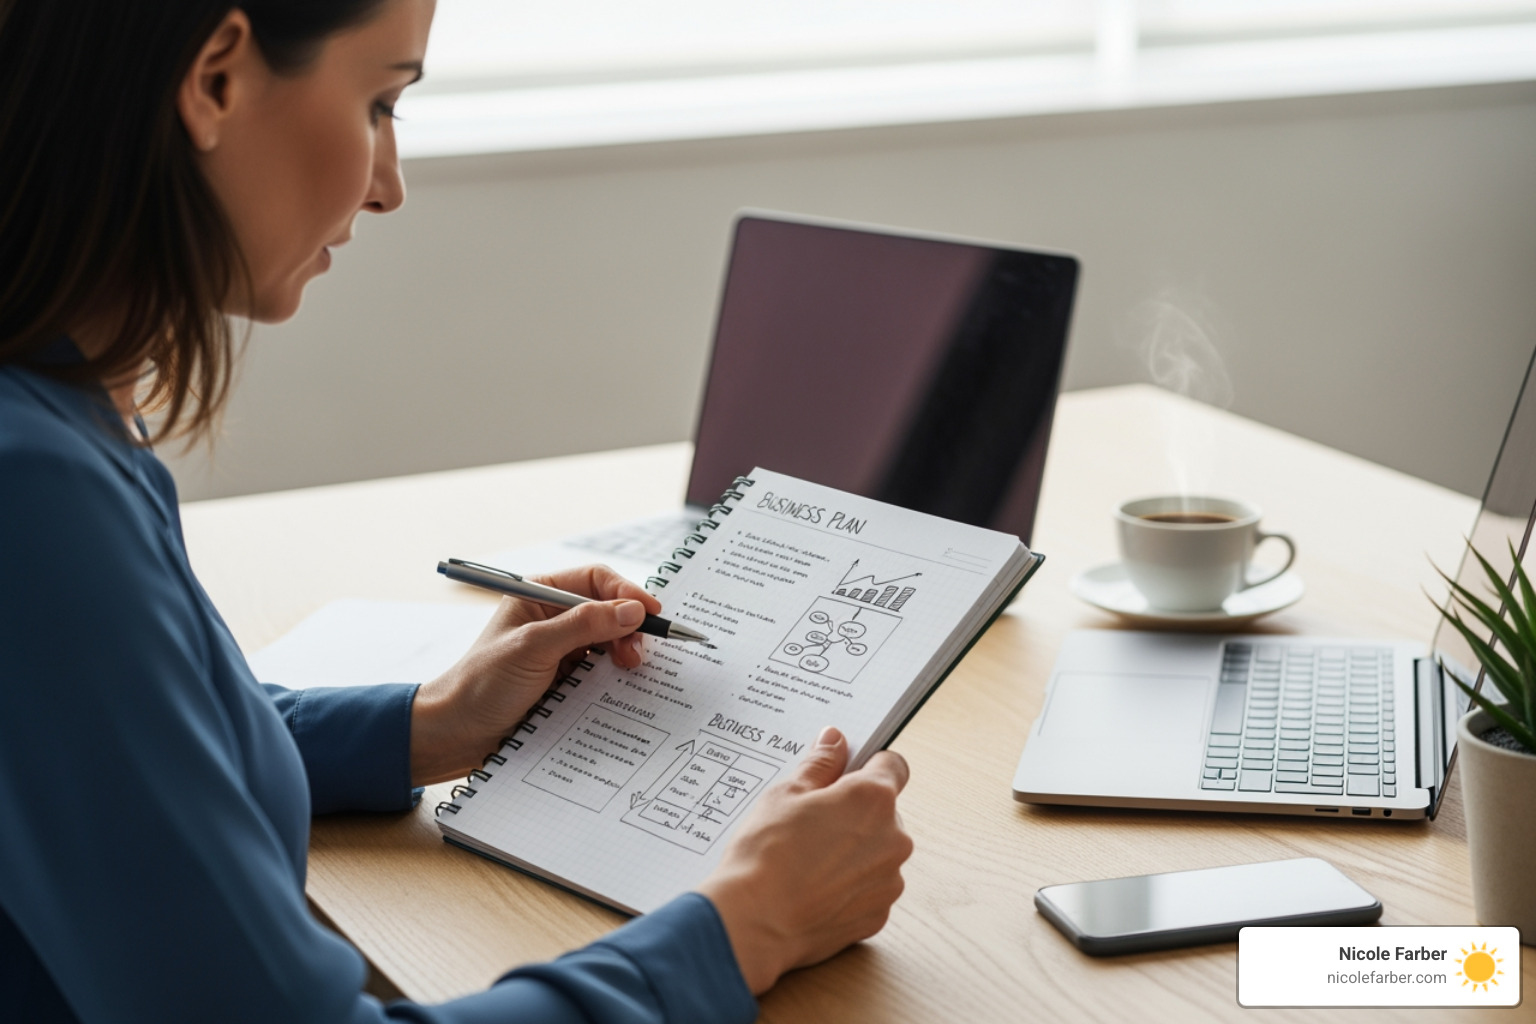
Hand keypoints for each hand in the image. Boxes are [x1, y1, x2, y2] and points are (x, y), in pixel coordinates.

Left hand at [410, 565, 660, 784]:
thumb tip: (632, 610)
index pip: (595, 580)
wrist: (457, 734)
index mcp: (540, 596)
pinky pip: (603, 671)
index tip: (651, 613)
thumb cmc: (482, 684)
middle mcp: (553, 618)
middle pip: (609, 610)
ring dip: (624, 652)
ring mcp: (561, 650)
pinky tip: (621, 686)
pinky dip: (616, 676)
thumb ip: (583, 625)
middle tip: (637, 653)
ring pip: (609, 641)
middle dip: (628, 627)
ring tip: (629, 669)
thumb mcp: (533, 648)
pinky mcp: (567, 680)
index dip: (626, 592)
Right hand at [698, 727, 912, 993]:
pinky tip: (814, 888)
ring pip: (877, 853)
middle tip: (812, 822)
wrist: (753, 922)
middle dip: (855, 813)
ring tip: (808, 860)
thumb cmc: (766, 853)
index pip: (893, 766)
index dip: (870, 766)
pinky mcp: (878, 914)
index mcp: (874, 798)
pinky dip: (849, 887)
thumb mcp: (785, 794)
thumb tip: (835, 740)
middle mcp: (894, 838)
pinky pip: (870, 889)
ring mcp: (889, 880)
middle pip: (884, 813)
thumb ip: (820, 764)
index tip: (848, 773)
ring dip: (854, 852)